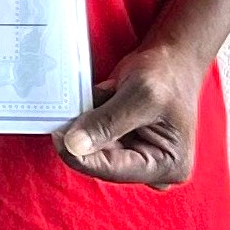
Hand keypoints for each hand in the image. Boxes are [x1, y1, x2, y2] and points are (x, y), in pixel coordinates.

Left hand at [56, 46, 205, 186]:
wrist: (171, 59)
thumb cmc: (167, 75)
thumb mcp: (140, 96)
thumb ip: (107, 122)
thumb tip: (74, 146)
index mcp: (168, 165)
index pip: (112, 170)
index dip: (79, 155)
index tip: (58, 135)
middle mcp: (153, 169)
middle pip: (100, 161)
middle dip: (85, 134)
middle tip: (78, 107)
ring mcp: (137, 158)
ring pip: (93, 149)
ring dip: (88, 122)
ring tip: (105, 96)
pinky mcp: (122, 145)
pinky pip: (92, 138)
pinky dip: (89, 118)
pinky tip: (104, 97)